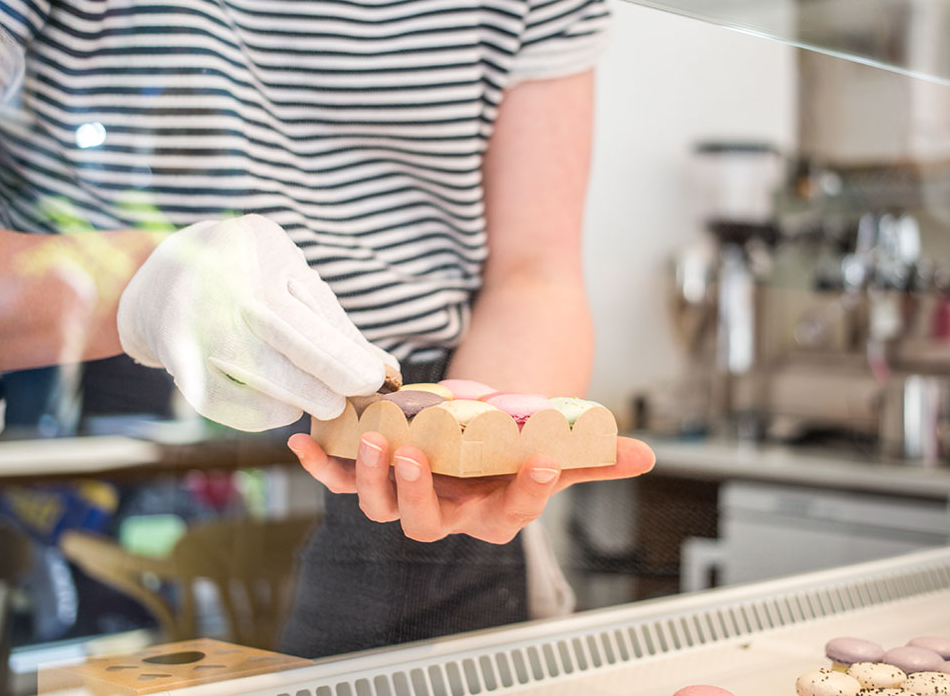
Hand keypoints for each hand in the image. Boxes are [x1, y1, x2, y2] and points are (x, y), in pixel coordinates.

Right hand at [117, 215, 395, 430]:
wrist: (163, 276)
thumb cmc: (247, 276)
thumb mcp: (289, 276)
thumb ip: (332, 323)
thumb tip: (386, 372)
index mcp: (256, 250)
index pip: (304, 313)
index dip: (340, 354)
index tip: (373, 379)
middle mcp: (217, 282)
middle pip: (277, 343)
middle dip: (323, 378)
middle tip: (350, 400)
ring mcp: (190, 319)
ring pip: (250, 373)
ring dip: (295, 398)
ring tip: (325, 404)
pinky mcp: (174, 355)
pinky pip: (218, 398)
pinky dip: (256, 412)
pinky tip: (283, 411)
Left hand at [287, 432, 655, 542]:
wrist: (478, 427)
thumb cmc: (516, 443)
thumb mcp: (557, 445)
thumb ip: (596, 453)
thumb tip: (648, 456)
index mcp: (495, 512)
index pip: (514, 511)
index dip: (528, 491)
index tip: (544, 460)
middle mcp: (447, 513)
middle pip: (428, 523)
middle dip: (418, 493)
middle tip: (417, 455)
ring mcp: (407, 495)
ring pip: (382, 505)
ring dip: (369, 477)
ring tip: (370, 441)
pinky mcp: (375, 474)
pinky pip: (341, 480)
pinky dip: (320, 464)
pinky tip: (301, 441)